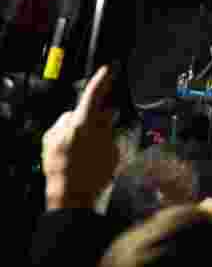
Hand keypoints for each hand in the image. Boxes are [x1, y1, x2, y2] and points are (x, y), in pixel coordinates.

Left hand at [41, 66, 119, 209]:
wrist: (70, 197)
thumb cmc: (93, 177)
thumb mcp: (110, 151)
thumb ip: (107, 129)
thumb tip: (106, 114)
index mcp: (83, 125)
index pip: (93, 94)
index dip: (102, 80)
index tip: (108, 69)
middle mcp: (64, 125)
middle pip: (83, 112)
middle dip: (94, 118)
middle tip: (104, 132)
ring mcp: (53, 134)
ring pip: (72, 123)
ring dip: (82, 130)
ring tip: (91, 151)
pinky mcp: (46, 144)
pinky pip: (62, 133)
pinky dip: (71, 139)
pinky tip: (79, 155)